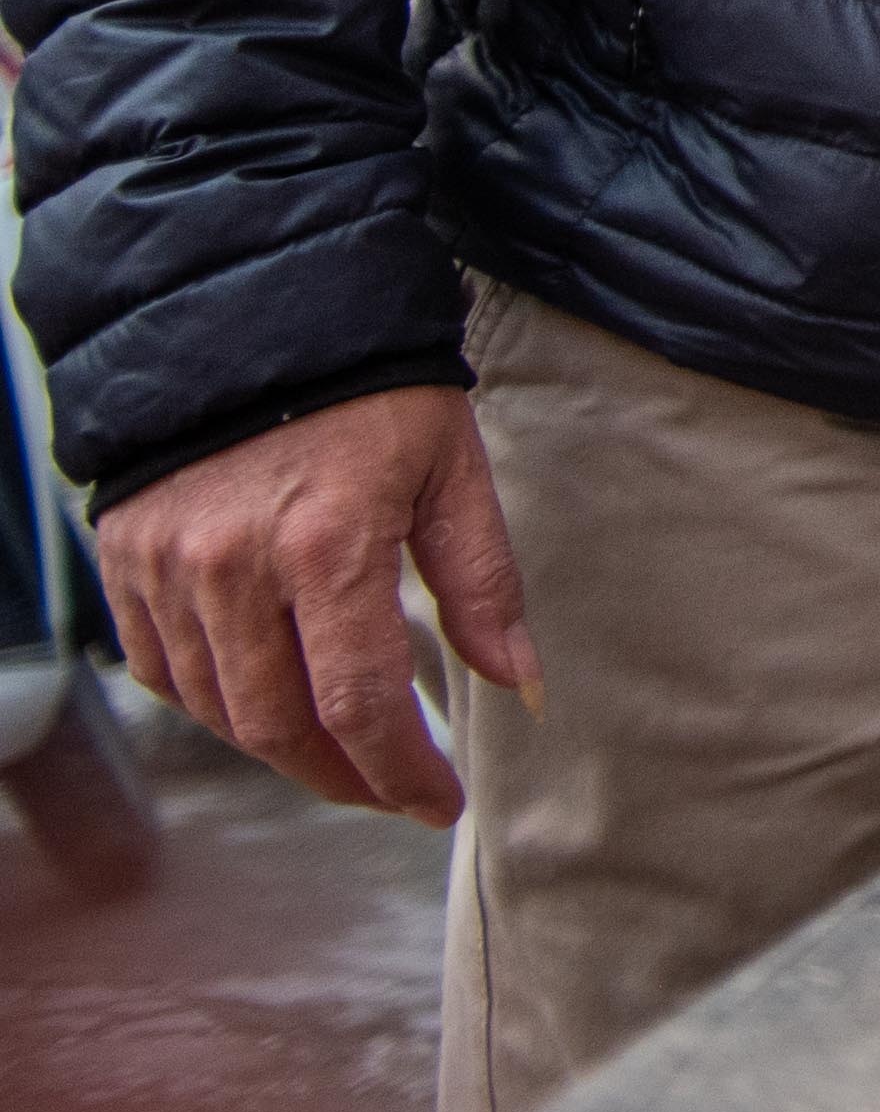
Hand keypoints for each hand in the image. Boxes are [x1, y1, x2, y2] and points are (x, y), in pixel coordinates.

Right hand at [94, 384, 534, 826]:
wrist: (254, 307)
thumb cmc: (373, 386)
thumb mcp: (450, 469)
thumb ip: (482, 584)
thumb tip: (522, 684)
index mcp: (327, 545)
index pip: (360, 704)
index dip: (399, 772)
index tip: (436, 803)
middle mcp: (233, 568)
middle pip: (279, 726)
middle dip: (343, 778)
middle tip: (393, 792)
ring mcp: (167, 569)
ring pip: (217, 710)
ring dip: (282, 748)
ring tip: (343, 751)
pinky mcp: (125, 561)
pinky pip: (165, 670)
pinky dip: (217, 703)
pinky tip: (268, 698)